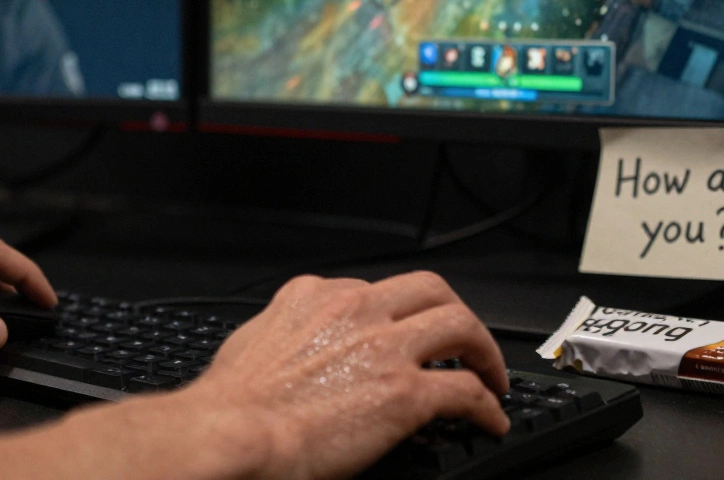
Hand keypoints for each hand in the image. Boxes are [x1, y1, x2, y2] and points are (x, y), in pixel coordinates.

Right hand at [190, 272, 508, 479]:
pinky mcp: (405, 394)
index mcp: (314, 297)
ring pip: (461, 326)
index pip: (373, 289)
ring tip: (491, 376)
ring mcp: (384, 348)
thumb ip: (283, 334)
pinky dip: (487, 406)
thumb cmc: (231, 404)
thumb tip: (290, 350)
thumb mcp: (252, 343)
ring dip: (484, 352)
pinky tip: (489, 420)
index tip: (403, 333)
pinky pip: (467, 392)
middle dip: (455, 313)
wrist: (233, 435)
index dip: (396, 313)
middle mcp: (355, 309)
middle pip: (431, 291)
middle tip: (465, 343)